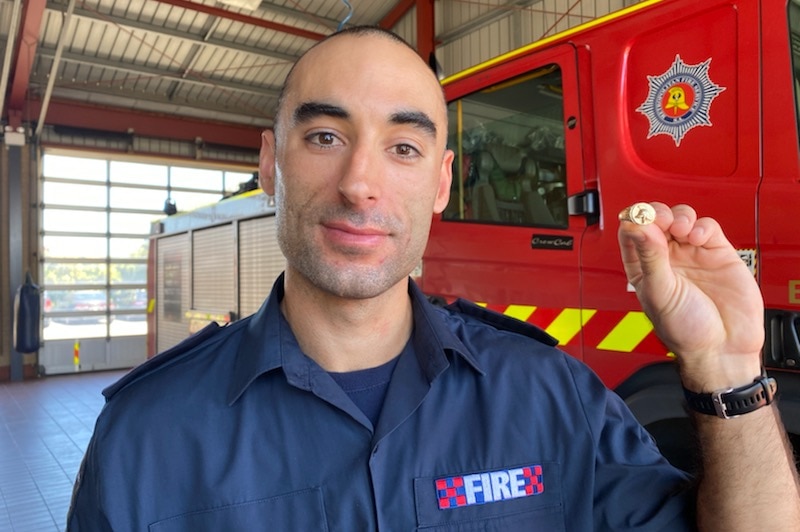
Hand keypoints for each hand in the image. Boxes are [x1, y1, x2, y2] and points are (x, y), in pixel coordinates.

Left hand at [617, 203, 762, 390]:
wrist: (722, 348)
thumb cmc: (685, 331)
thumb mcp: (659, 292)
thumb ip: (650, 257)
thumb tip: (636, 226)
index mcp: (643, 268)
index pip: (631, 233)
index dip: (634, 220)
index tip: (638, 217)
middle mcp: (666, 258)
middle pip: (656, 220)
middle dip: (657, 213)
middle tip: (661, 218)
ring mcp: (692, 254)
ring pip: (681, 218)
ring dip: (679, 216)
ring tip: (681, 228)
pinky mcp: (718, 253)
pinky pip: (707, 228)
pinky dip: (702, 226)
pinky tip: (698, 238)